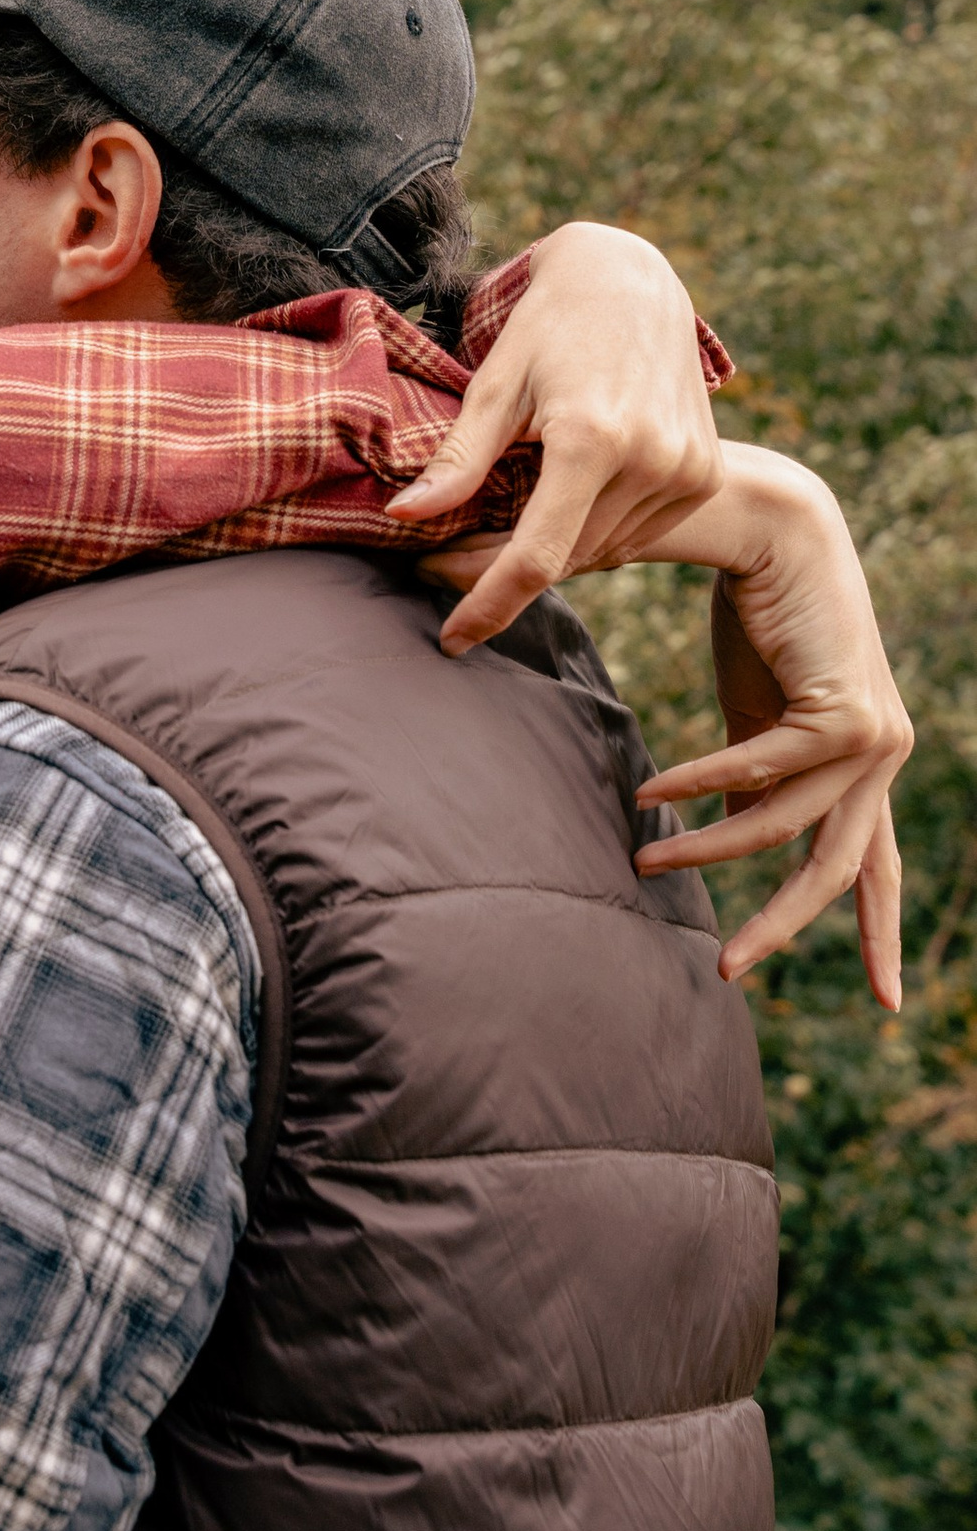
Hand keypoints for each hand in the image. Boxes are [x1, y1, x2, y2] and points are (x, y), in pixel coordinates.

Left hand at [389, 223, 721, 647]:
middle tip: (444, 568)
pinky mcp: (706, 474)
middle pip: (566, 558)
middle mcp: (651, 460)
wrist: (631, 281)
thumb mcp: (495, 384)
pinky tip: (562, 504)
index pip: (536, 555)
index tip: (452, 639)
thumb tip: (404, 517)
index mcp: (593, 439)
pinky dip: (592, 533)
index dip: (488, 604)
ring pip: (600, 551)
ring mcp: (688, 471)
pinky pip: (634, 533)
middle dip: (502, 573)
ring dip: (549, 553)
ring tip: (499, 529)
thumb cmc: (548, 326)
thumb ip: (457, 459)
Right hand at [629, 448, 908, 1007]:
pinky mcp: (848, 716)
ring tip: (642, 860)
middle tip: (729, 971)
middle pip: (837, 870)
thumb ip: (753, 774)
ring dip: (707, 848)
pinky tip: (652, 790)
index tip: (888, 1003)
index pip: (878, 865)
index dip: (878, 932)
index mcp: (865, 765)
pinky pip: (760, 769)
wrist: (777, 527)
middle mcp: (882, 759)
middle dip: (782, 926)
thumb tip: (723, 827)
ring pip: (785, 827)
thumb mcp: (756, 710)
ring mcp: (874, 739)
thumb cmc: (759, 610)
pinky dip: (700, 785)